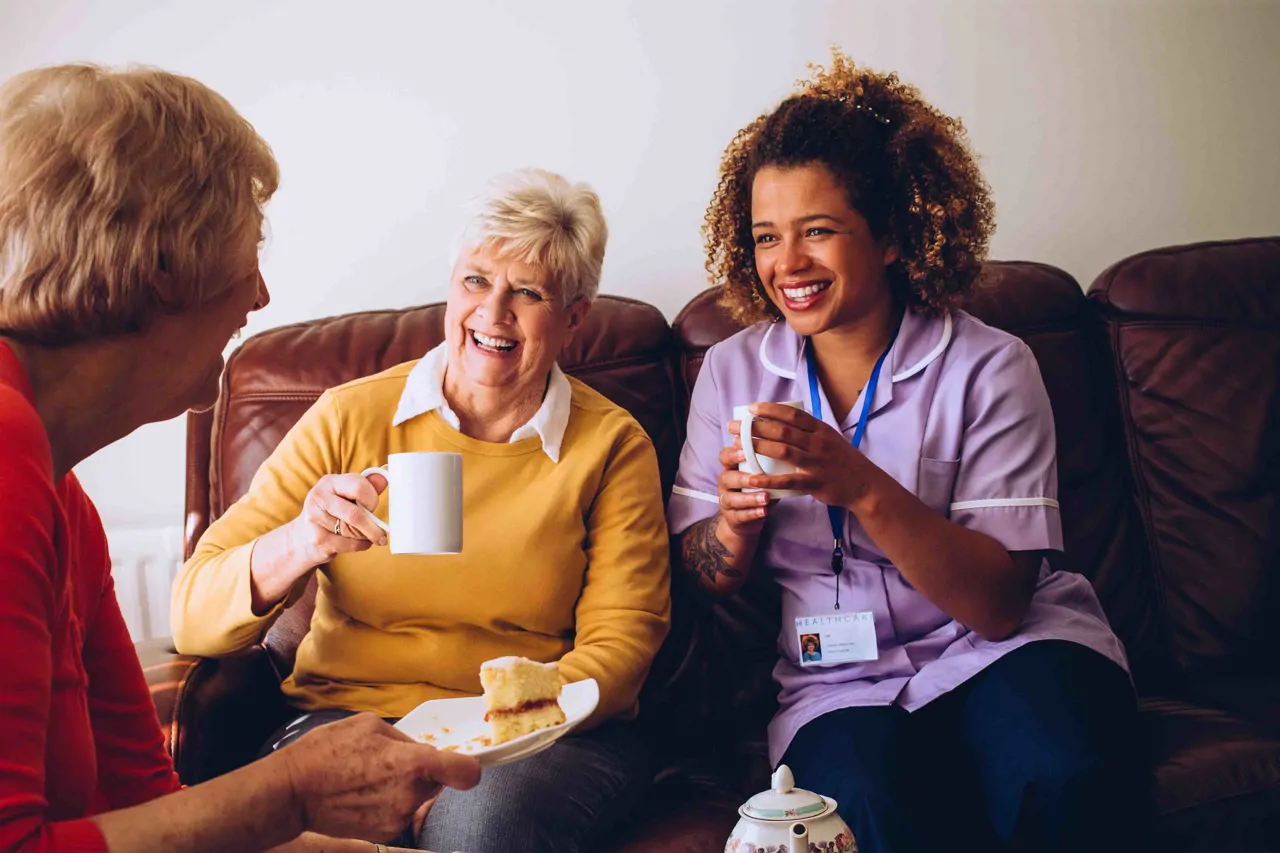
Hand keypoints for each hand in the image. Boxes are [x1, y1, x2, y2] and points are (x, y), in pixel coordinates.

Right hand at [278, 713, 480, 842]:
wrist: (293, 791)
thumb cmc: (327, 751)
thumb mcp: (369, 726)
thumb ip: (404, 738)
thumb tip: (421, 750)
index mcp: (411, 763)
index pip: (464, 771)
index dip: (469, 767)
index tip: (465, 764)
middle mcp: (411, 794)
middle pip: (437, 781)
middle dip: (424, 771)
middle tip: (389, 762)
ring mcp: (398, 817)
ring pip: (418, 797)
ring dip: (405, 788)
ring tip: (370, 777)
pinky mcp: (386, 833)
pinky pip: (401, 812)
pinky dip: (390, 804)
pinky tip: (364, 793)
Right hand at [286, 473, 389, 569]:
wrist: (302, 537)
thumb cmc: (332, 512)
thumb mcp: (346, 494)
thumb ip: (367, 484)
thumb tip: (387, 469)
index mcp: (329, 482)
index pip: (359, 485)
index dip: (372, 499)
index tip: (373, 507)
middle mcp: (318, 497)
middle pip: (356, 514)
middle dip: (373, 526)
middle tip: (382, 533)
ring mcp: (315, 519)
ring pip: (354, 531)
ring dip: (366, 537)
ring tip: (365, 535)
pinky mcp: (317, 539)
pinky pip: (349, 544)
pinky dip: (360, 545)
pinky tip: (357, 542)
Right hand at [715, 439, 772, 539]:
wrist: (746, 519)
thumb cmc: (756, 490)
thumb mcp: (761, 475)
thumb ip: (768, 465)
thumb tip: (788, 451)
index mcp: (731, 468)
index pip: (725, 457)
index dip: (732, 454)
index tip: (745, 453)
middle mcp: (725, 483)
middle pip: (726, 478)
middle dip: (742, 478)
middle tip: (756, 479)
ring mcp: (726, 501)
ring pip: (732, 499)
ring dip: (749, 498)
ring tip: (766, 498)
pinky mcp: (731, 517)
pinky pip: (739, 515)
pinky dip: (752, 513)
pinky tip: (764, 512)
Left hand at [730, 402, 876, 511]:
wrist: (865, 485)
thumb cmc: (843, 461)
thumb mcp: (830, 438)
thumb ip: (809, 430)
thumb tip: (783, 419)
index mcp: (821, 430)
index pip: (793, 415)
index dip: (770, 410)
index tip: (750, 408)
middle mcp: (818, 443)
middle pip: (783, 431)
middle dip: (755, 427)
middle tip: (735, 426)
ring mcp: (817, 463)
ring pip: (783, 451)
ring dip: (758, 447)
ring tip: (737, 446)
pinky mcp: (815, 483)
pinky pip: (788, 481)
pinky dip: (769, 479)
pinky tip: (752, 478)